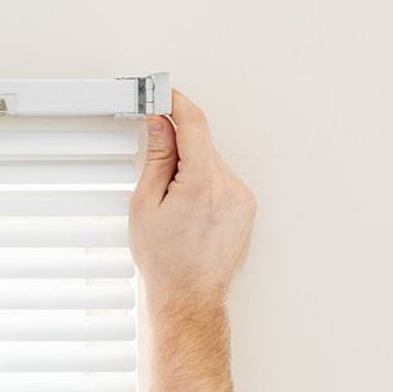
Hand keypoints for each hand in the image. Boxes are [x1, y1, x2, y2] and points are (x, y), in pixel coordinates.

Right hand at [128, 90, 255, 315]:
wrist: (189, 296)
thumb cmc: (165, 261)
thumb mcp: (145, 204)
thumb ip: (157, 158)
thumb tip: (160, 125)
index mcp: (202, 184)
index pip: (194, 124)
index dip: (177, 103)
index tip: (164, 94)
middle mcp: (229, 188)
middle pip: (202, 145)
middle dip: (177, 150)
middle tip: (157, 179)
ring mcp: (242, 198)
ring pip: (212, 163)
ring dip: (191, 170)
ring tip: (175, 208)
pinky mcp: (247, 208)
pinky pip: (223, 180)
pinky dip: (204, 185)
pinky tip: (190, 213)